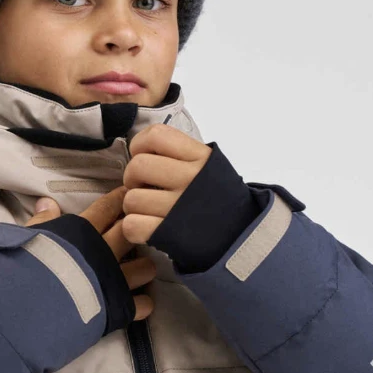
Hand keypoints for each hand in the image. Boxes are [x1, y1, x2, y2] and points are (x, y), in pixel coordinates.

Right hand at [26, 187, 156, 319]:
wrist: (30, 307)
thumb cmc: (27, 269)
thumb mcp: (30, 240)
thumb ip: (42, 222)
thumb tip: (47, 202)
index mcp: (84, 233)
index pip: (107, 208)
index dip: (119, 198)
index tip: (130, 191)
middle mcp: (106, 253)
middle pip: (133, 233)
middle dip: (138, 228)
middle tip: (140, 227)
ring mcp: (116, 281)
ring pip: (146, 268)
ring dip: (143, 268)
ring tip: (138, 269)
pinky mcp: (120, 307)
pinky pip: (143, 304)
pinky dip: (141, 304)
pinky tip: (136, 302)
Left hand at [120, 125, 212, 244]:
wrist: (241, 236)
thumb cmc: (219, 200)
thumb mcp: (211, 166)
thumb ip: (183, 154)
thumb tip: (143, 151)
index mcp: (200, 158)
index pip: (156, 136)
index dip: (139, 144)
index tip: (143, 156)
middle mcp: (190, 180)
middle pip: (137, 166)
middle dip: (132, 178)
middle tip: (142, 187)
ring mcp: (179, 208)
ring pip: (131, 199)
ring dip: (134, 207)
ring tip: (148, 210)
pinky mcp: (170, 234)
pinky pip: (132, 225)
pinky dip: (134, 228)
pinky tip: (147, 227)